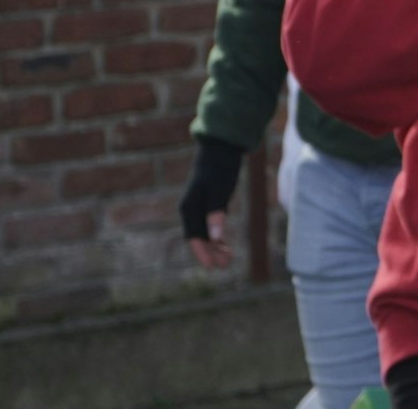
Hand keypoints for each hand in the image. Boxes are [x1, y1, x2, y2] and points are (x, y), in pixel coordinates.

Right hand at [179, 138, 244, 268]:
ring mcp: (199, 207)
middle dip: (210, 252)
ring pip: (205, 233)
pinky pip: (210, 225)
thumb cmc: (219, 169)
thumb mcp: (219, 190)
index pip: (194, 237)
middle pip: (199, 237)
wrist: (221, 150)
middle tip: (224, 266)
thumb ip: (216, 212)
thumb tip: (215, 237)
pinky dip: (217, 236)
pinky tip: (225, 244)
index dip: (203, 253)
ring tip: (228, 259)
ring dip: (215, 246)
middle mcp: (191, 209)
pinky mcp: (208, 204)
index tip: (212, 267)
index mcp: (189, 208)